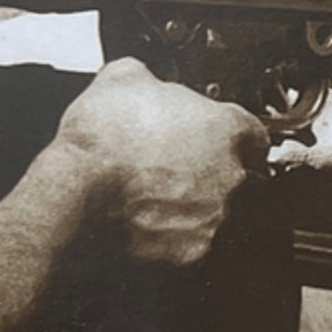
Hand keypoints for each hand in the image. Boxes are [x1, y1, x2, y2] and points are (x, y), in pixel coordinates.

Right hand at [48, 57, 264, 266]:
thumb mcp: (121, 79)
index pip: (255, 136)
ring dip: (195, 212)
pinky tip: (147, 231)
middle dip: (211, 178)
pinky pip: (195, 248)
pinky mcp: (196, 253)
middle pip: (240, 178)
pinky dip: (176, 243)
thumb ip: (149, 78)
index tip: (218, 145)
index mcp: (225, 127)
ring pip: (219, 216)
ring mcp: (217, 216)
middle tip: (174, 175)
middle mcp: (232, 174)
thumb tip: (143, 79)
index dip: (234, 140)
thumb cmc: (101, 140)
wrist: (76, 193)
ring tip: (156, 206)